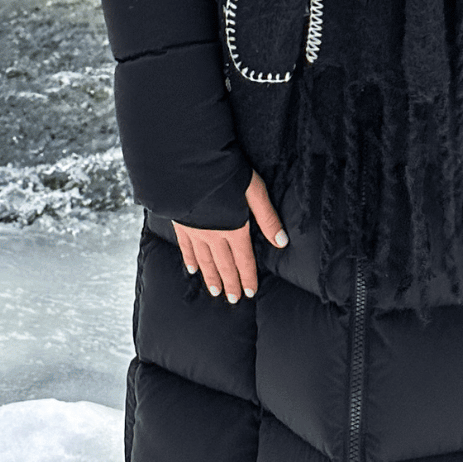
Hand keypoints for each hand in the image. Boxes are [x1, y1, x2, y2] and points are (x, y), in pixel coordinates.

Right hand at [175, 172, 287, 301]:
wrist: (188, 162)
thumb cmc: (224, 171)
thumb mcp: (253, 189)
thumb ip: (267, 217)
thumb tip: (282, 242)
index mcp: (235, 228)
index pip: (244, 259)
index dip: (248, 277)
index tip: (250, 292)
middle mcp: (214, 234)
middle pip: (224, 264)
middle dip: (230, 283)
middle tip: (233, 299)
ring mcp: (195, 229)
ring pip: (205, 260)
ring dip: (211, 277)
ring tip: (215, 291)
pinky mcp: (180, 222)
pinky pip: (185, 247)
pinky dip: (190, 259)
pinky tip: (192, 268)